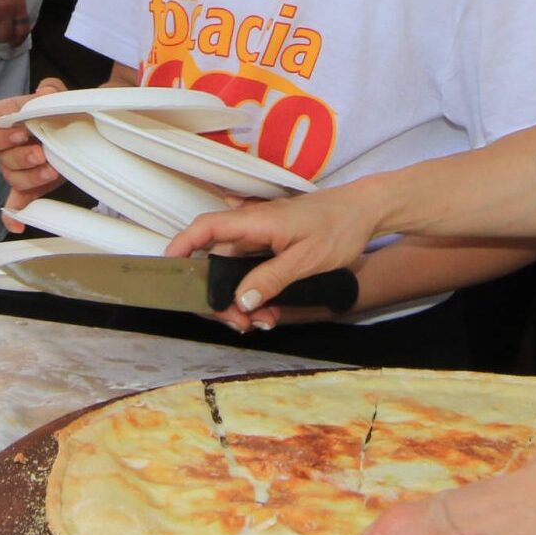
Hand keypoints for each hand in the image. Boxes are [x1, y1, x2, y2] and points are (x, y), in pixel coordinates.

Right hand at [0, 78, 66, 224]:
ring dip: (32, 178)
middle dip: (22, 157)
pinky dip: (14, 216)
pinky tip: (17, 225)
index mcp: (2, 122)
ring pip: (13, 179)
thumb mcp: (55, 93)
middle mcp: (4, 147)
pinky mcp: (29, 186)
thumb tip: (48, 92)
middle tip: (42, 153)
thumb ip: (51, 89)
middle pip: (1, 159)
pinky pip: (16, 202)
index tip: (20, 133)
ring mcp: (15, 169)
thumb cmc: (55, 108)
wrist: (74, 124)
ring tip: (52, 170)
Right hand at [166, 184, 380, 317]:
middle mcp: (252, 228)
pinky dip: (256, 294)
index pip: (205, 229)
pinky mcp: (272, 248)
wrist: (367, 211)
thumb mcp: (307, 259)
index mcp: (255, 222)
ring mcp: (262, 238)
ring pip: (234, 273)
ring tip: (258, 322)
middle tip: (236, 323)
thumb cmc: (340, 226)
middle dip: (219, 296)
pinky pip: (252, 273)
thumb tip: (241, 300)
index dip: (182, 246)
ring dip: (240, 300)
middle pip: (216, 261)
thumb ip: (271, 279)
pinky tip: (269, 312)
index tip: (168, 269)